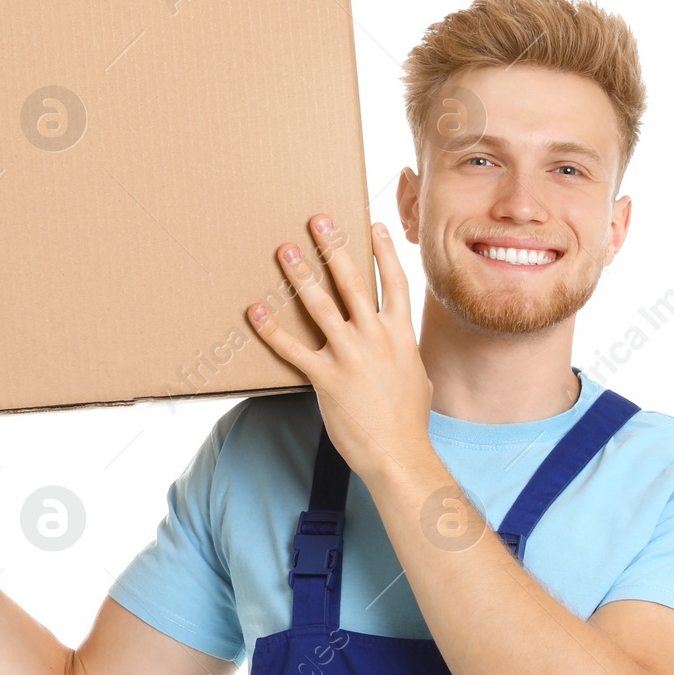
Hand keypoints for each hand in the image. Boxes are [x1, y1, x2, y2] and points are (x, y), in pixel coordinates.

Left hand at [246, 215, 433, 487]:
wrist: (399, 454)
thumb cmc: (408, 421)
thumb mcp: (417, 377)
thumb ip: (406, 354)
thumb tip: (403, 348)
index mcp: (400, 335)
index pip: (395, 282)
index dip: (385, 251)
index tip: (375, 225)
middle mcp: (376, 338)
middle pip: (353, 281)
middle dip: (334, 247)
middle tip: (318, 220)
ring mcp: (351, 356)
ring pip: (321, 305)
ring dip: (301, 275)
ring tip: (285, 250)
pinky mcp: (327, 378)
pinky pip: (293, 348)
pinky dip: (271, 329)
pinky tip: (255, 311)